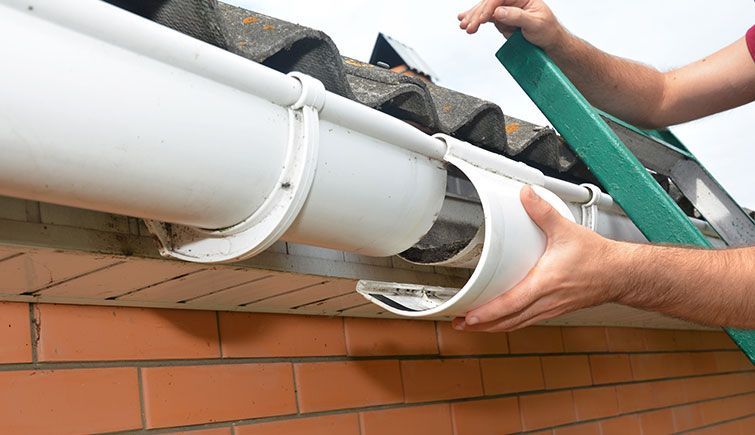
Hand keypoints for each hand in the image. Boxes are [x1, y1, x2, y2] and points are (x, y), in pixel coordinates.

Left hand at [452, 185, 622, 331]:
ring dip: (493, 327)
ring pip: (517, 324)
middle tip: (459, 324)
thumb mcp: (566, 230)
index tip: (468, 317)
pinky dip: (509, 323)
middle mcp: (546, 301)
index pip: (511, 304)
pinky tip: (500, 320)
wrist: (620, 274)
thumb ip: (542, 211)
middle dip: (482, 325)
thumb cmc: (597, 257)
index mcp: (545, 284)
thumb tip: (525, 195)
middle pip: (508, 321)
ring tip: (472, 325)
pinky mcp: (553, 310)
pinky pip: (526, 321)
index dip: (488, 313)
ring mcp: (550, 309)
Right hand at [457, 0, 565, 49]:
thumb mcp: (535, 23)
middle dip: (477, 14)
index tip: (482, 19)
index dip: (489, 7)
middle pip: (489, 3)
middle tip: (469, 26)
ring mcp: (505, 8)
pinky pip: (485, 17)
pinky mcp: (501, 18)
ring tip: (463, 25)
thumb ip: (517, 16)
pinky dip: (474, 19)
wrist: (548, 40)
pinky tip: (463, 19)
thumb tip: (499, 12)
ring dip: (472, 17)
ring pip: (484, 9)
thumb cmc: (547, 29)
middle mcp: (511, 0)